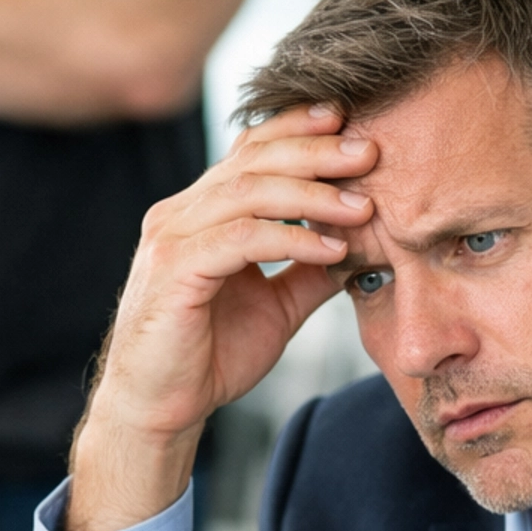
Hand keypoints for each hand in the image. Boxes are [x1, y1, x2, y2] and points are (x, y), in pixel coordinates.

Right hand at [66, 104, 377, 530]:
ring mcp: (173, 237)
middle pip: (254, 159)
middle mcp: (182, 213)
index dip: (299, 128)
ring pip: (248, 191)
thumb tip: (361, 245)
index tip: (350, 120)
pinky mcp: (174, 269)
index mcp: (202, 212)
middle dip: (316, 150)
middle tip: (370, 149)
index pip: (252, 150)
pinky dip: (291, 238)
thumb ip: (310, 270)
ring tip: (362, 205)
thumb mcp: (277, 305)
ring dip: (312, 194)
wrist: (161, 410)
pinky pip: (240, 238)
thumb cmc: (209, 357)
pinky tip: (332, 248)